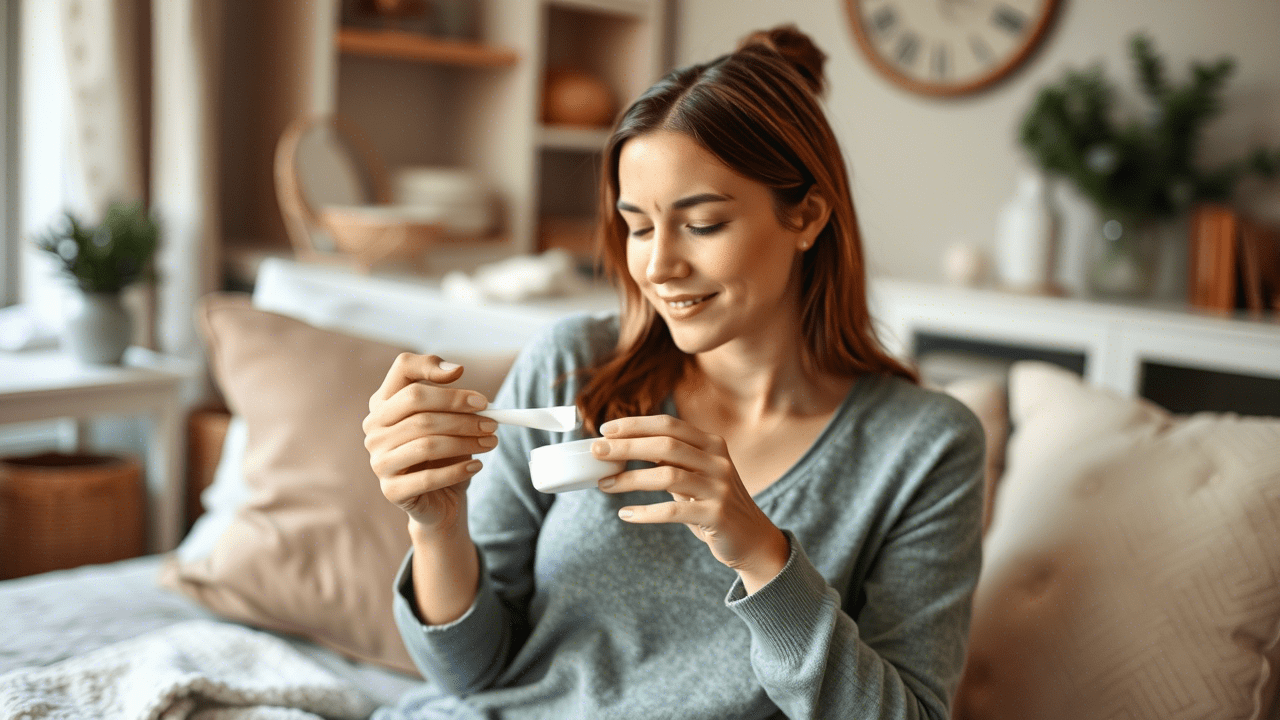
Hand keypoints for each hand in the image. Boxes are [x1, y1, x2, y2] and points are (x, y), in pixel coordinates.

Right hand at [363, 353, 496, 532]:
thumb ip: (451, 394)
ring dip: (466, 442)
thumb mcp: (449, 419)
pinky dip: (458, 470)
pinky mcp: (391, 490)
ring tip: (491, 442)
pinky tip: (477, 466)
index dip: (431, 367)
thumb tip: (457, 370)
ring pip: (426, 443)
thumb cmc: (444, 453)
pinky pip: (428, 477)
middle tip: (492, 422)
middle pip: (418, 406)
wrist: (440, 498)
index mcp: (384, 402)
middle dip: (461, 413)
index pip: (403, 368)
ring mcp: (378, 460)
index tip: (464, 375)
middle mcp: (374, 428)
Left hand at [591, 415, 789, 590]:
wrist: (752, 539)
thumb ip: (671, 459)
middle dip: (626, 446)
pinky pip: (673, 511)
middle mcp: (718, 461)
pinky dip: (646, 512)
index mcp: (712, 444)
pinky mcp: (717, 515)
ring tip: (604, 485)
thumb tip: (623, 447)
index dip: (636, 425)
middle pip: (665, 445)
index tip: (605, 430)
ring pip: (667, 475)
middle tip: (596, 452)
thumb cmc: (714, 503)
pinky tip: (626, 514)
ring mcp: (719, 487)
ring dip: (630, 479)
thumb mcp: (696, 474)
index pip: (669, 425)